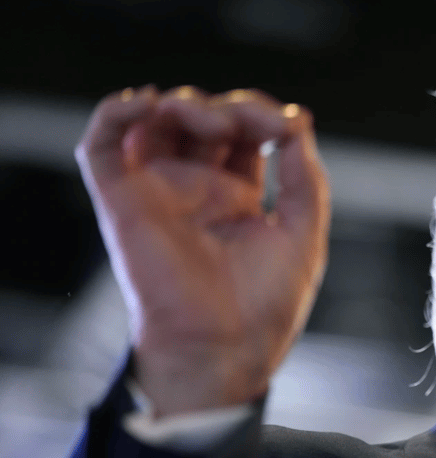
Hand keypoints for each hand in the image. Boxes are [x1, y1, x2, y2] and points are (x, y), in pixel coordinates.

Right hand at [77, 85, 330, 416]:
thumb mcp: (304, 234)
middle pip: (204, 118)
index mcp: (238, 198)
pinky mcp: (122, 198)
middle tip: (256, 125)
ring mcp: (158, 191)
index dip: (265, 115)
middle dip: (233, 107)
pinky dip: (119, 110)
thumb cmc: (264, 305)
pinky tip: (148, 103)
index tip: (290, 127)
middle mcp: (196, 190)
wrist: (224, 347)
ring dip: (186, 103)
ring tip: (215, 124)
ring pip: (158, 120)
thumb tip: (298, 124)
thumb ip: (305, 179)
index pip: (245, 133)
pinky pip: (103, 142)